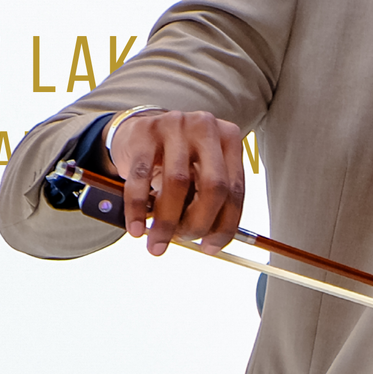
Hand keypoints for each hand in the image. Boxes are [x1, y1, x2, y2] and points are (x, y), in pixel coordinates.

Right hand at [105, 110, 248, 254]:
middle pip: (213, 185)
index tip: (211, 247)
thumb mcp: (199, 170)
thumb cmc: (175, 158)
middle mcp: (206, 128)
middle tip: (184, 240)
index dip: (225, 224)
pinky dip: (137, 209)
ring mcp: (175, 126)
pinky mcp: (145, 132)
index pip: (234, 188)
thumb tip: (209, 240)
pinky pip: (141, 178)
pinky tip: (137, 228)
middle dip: (199, 222)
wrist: (139, 131)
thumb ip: (208, 198)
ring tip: (157, 242)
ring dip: (167, 222)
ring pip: (176, 183)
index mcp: (229, 139)